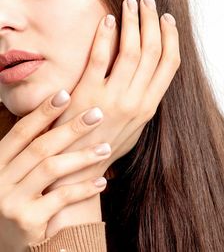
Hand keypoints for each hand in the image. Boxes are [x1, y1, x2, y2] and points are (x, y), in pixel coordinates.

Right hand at [0, 91, 110, 249]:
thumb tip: (56, 119)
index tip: (65, 94)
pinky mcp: (27, 221)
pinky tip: (101, 181)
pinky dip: (83, 188)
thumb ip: (29, 151)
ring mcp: (12, 200)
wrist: (1, 240)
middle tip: (97, 114)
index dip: (43, 112)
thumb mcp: (13, 172)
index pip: (22, 131)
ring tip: (106, 148)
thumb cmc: (14, 198)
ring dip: (82, 156)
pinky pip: (61, 199)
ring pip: (51, 168)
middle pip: (41, 146)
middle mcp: (1, 178)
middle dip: (71, 128)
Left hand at [47, 0, 180, 173]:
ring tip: (130, 3)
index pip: (170, 64)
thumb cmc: (106, 144)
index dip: (171, 37)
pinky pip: (101, 57)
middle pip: (153, 52)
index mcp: (149, 106)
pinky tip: (107, 19)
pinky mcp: (88, 93)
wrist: (78, 164)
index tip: (167, 19)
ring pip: (132, 51)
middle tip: (148, 2)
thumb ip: (144, 102)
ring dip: (133, 22)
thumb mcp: (134, 128)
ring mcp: (113, 97)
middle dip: (153, 22)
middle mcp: (136, 100)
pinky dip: (106, 35)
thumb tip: (149, 78)